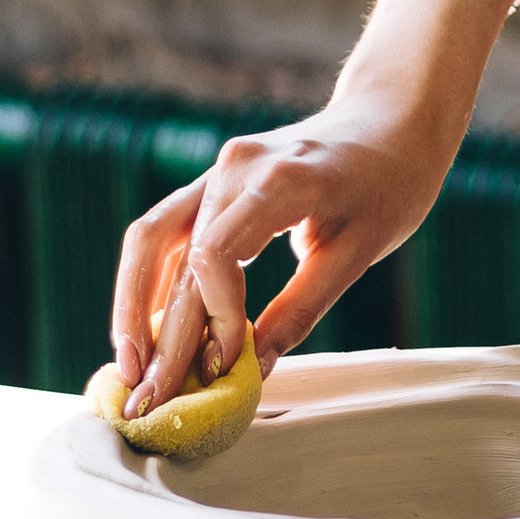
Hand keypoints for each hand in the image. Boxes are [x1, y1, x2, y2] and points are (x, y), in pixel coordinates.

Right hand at [110, 96, 450, 418]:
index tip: (224, 366)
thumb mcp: (361, 250)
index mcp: (279, 179)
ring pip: (150, 239)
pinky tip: (148, 332)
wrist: (390, 119)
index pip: (214, 254)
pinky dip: (153, 283)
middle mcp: (235, 167)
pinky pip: (167, 233)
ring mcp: (218, 169)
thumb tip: (256, 368)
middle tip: (145, 399)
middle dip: (157, 334)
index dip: (212, 317)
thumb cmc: (389, 181)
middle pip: (173, 254)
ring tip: (129, 369)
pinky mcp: (213, 182)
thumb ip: (304, 308)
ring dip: (134, 307)